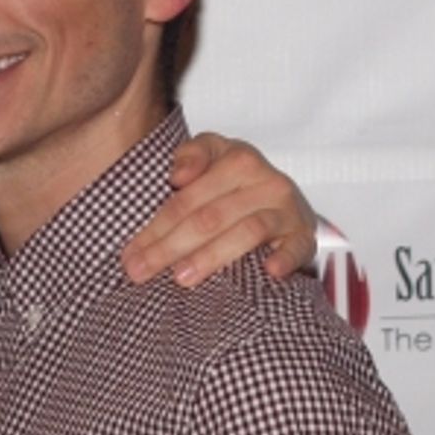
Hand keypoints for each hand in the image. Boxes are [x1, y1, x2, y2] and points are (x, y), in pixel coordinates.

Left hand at [120, 132, 317, 287]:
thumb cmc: (235, 184)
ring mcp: (287, 209)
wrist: (282, 199)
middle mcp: (265, 181)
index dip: (155, 227)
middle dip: (169, 247)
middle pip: (209, 217)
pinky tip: (269, 271)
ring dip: (212, 256)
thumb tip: (178, 176)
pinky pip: (297, 246)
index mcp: (237, 159)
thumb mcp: (212, 158)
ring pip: (246, 231)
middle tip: (141, 272)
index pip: (187, 198)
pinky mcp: (304, 235)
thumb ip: (191, 156)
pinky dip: (284, 258)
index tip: (130, 253)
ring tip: (181, 278)